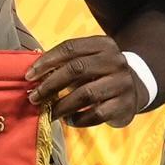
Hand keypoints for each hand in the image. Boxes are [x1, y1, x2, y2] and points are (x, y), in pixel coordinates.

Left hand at [26, 35, 151, 126]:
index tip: (29, 76)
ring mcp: (122, 83)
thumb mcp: (88, 61)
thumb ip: (65, 64)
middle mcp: (116, 61)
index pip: (70, 48)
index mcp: (104, 45)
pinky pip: (96, 114)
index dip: (47, 61)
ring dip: (61, 105)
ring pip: (86, 94)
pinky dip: (78, 119)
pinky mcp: (125, 105)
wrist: (135, 89)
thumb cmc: (100, 74)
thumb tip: (32, 76)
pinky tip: (68, 120)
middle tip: (34, 97)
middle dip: (50, 84)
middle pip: (76, 69)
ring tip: (48, 112)